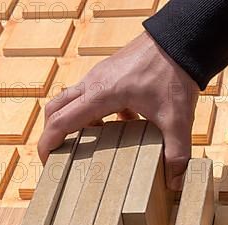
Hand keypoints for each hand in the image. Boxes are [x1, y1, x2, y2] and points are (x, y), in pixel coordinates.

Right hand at [39, 31, 199, 189]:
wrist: (182, 38)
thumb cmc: (175, 74)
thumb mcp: (177, 119)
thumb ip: (176, 152)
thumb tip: (175, 183)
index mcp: (100, 96)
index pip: (60, 121)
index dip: (47, 144)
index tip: (46, 163)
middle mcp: (92, 83)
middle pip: (55, 109)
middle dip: (52, 133)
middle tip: (59, 156)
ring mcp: (99, 75)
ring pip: (70, 100)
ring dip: (72, 121)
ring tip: (87, 144)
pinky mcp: (109, 72)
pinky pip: (89, 94)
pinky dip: (93, 112)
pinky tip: (120, 124)